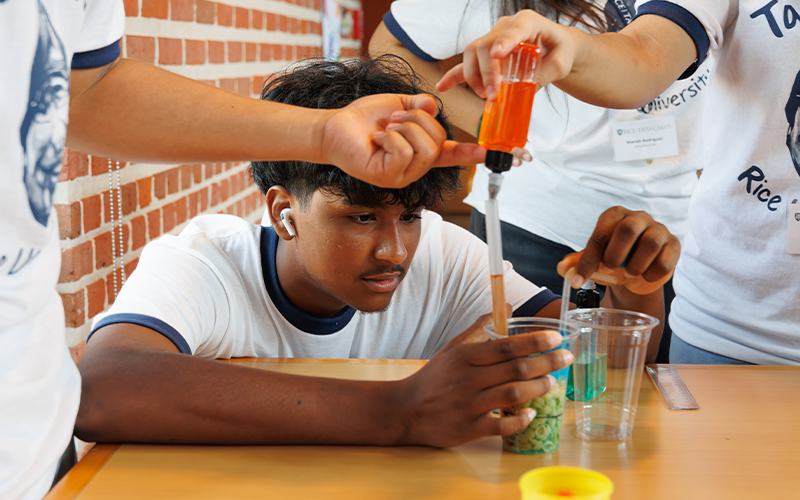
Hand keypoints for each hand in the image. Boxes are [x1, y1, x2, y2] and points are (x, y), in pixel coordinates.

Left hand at [321, 93, 485, 187]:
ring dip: (404, 128)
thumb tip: (433, 107)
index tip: (488, 153)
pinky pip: (404, 153)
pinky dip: (390, 138)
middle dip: (418, 121)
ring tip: (386, 129)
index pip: (450, 153)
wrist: (336, 127)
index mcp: (420, 150)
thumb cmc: (365, 119)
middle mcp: (415, 166)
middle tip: (395, 120)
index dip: (469, 153)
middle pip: (439, 142)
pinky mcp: (388, 178)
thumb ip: (418, 106)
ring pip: (425, 148)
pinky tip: (377, 140)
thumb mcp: (397, 106)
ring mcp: (402, 175)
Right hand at [391, 311, 572, 447]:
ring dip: (538, 388)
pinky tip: (532, 413)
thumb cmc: (432, 377)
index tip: (556, 336)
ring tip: (553, 382)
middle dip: (547, 362)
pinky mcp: (468, 429)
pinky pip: (501, 425)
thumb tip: (506, 307)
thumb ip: (478, 329)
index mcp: (465, 357)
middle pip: (516, 369)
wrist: (404, 409)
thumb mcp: (451, 348)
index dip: (534, 341)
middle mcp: (468, 379)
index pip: (506, 346)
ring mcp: (469, 405)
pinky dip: (520, 420)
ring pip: (512, 395)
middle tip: (567, 357)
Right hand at [436, 10, 577, 99]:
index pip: (515, 28)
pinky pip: (466, 63)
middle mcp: (506, 26)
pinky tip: (442, 86)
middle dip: (487, 71)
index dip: (504, 41)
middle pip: (486, 44)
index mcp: (528, 21)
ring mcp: (493, 39)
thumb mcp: (561, 63)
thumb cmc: (560, 51)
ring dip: (473, 76)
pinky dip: (454, 75)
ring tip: (484, 95)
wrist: (556, 49)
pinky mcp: (485, 55)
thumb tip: (526, 88)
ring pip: (473, 52)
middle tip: (493, 94)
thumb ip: (545, 74)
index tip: (497, 55)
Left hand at [556, 206, 679, 294]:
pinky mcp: (673, 245)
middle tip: (610, 269)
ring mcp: (659, 229)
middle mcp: (638, 217)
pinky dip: (651, 275)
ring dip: (635, 265)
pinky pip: (665, 261)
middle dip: (615, 255)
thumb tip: (563, 268)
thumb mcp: (594, 260)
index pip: (600, 234)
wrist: (639, 271)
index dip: (588, 259)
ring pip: (650, 244)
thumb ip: (577, 262)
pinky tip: (644, 275)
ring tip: (629, 272)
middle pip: (628, 228)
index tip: (577, 280)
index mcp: (614, 216)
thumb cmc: (615, 259)